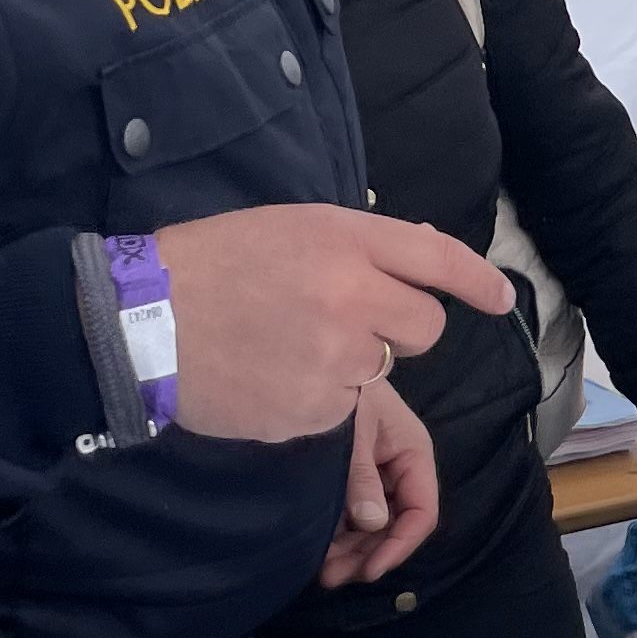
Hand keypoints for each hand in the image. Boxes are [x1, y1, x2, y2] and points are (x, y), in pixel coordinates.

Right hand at [153, 206, 512, 442]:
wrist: (138, 322)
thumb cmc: (209, 264)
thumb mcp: (289, 227)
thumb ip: (358, 245)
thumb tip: (421, 257)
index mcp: (345, 239)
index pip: (438, 259)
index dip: (476, 282)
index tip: (498, 299)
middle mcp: (352, 296)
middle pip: (424, 328)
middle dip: (396, 329)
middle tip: (340, 321)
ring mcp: (336, 358)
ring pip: (381, 371)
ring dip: (348, 364)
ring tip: (283, 345)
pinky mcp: (315, 410)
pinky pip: (342, 408)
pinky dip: (315, 398)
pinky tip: (269, 376)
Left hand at [317, 378, 440, 585]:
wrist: (302, 357)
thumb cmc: (338, 386)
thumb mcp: (349, 430)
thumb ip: (360, 478)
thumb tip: (372, 523)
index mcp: (411, 451)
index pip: (421, 510)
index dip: (400, 545)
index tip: (370, 570)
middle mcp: (397, 467)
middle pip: (396, 524)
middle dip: (369, 554)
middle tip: (333, 577)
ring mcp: (372, 474)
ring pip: (372, 526)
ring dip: (351, 551)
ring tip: (322, 571)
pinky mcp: (347, 477)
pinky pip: (351, 515)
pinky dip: (337, 536)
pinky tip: (318, 551)